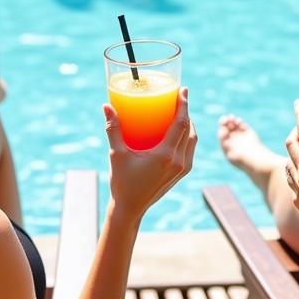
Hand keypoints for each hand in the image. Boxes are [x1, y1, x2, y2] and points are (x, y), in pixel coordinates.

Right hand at [103, 87, 195, 222]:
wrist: (130, 208)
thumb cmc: (122, 182)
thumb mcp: (116, 154)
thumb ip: (113, 129)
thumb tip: (106, 106)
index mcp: (165, 156)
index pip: (181, 124)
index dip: (183, 104)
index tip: (182, 90)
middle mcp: (178, 162)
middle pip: (189, 129)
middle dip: (186, 110)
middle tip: (179, 96)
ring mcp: (182, 169)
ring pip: (192, 139)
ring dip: (189, 123)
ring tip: (179, 111)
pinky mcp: (182, 173)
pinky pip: (190, 149)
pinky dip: (187, 136)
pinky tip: (178, 130)